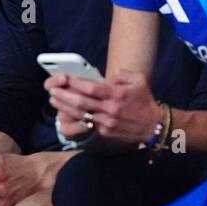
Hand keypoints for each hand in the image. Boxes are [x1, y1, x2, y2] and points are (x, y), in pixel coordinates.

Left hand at [45, 71, 159, 144]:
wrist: (153, 126)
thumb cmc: (145, 101)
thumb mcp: (139, 81)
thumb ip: (123, 74)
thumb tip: (108, 75)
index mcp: (118, 95)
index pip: (92, 88)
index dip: (76, 83)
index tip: (65, 78)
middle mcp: (111, 109)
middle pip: (82, 102)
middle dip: (64, 96)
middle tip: (52, 90)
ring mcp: (107, 122)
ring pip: (81, 114)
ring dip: (65, 107)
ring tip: (54, 100)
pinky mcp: (105, 131)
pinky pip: (88, 123)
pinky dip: (75, 117)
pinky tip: (65, 111)